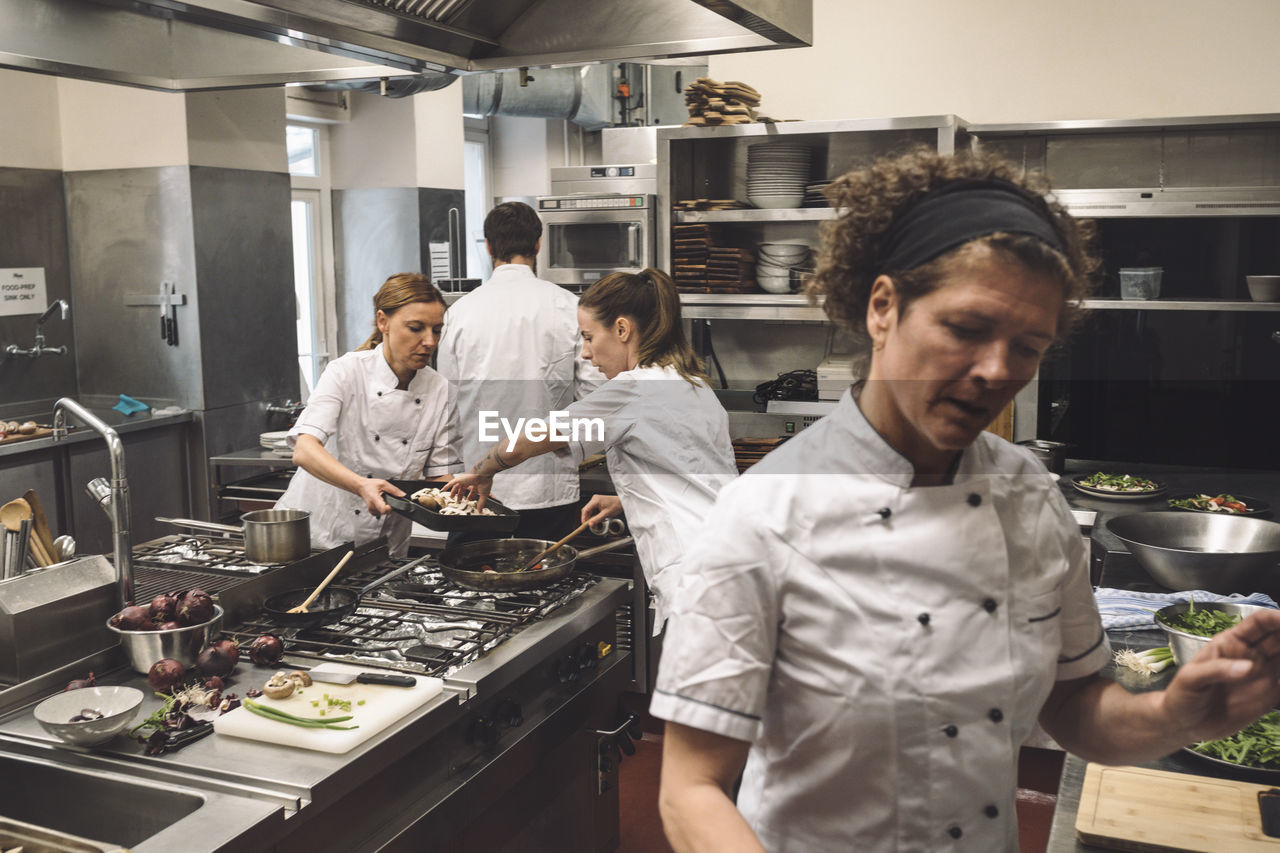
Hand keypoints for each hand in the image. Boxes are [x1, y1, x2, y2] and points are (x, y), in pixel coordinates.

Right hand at [357, 478, 401, 515]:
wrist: (361, 487)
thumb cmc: (370, 485)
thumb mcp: (383, 484)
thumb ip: (394, 490)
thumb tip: (402, 495)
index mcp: (374, 499)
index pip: (383, 509)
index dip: (390, 508)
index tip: (392, 504)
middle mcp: (372, 506)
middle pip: (385, 512)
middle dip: (390, 507)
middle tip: (388, 499)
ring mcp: (372, 510)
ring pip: (383, 513)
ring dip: (386, 508)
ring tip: (384, 500)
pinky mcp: (372, 512)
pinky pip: (380, 513)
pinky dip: (383, 509)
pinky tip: (381, 503)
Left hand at [443, 471, 492, 510]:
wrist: (483, 475)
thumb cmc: (485, 483)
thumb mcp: (483, 495)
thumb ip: (481, 503)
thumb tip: (480, 511)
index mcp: (476, 484)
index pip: (472, 491)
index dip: (470, 496)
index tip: (468, 500)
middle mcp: (470, 481)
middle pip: (463, 489)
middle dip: (460, 495)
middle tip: (458, 500)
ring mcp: (464, 480)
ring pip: (457, 486)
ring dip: (454, 492)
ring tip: (451, 497)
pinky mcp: (459, 479)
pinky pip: (451, 483)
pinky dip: (447, 486)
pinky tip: (443, 490)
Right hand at [581, 494, 622, 527]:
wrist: (622, 502)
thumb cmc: (616, 505)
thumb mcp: (606, 514)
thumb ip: (597, 519)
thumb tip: (590, 524)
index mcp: (595, 500)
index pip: (585, 510)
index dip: (584, 518)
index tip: (584, 524)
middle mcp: (594, 499)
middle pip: (587, 511)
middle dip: (589, 519)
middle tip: (593, 526)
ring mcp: (596, 501)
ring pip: (590, 511)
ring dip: (593, 518)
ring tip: (598, 523)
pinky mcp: (598, 503)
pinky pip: (594, 510)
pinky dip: (595, 516)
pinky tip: (600, 519)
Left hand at [1158, 609, 1279, 741]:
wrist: (1185, 723)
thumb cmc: (1182, 694)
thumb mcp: (1191, 679)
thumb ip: (1217, 670)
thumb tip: (1249, 667)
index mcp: (1232, 642)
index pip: (1260, 623)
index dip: (1278, 618)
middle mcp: (1252, 654)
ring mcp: (1263, 674)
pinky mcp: (1269, 695)